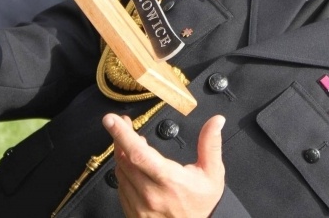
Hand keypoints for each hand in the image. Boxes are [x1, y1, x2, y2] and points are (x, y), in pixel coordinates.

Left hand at [103, 113, 225, 217]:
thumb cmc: (202, 204)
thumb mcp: (212, 173)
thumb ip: (210, 144)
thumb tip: (216, 121)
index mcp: (169, 180)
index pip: (139, 154)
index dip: (122, 135)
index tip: (112, 120)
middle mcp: (150, 194)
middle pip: (125, 160)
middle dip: (120, 137)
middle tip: (121, 123)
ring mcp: (139, 206)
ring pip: (120, 173)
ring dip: (121, 153)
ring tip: (130, 142)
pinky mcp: (132, 213)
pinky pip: (121, 187)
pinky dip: (124, 171)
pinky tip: (132, 164)